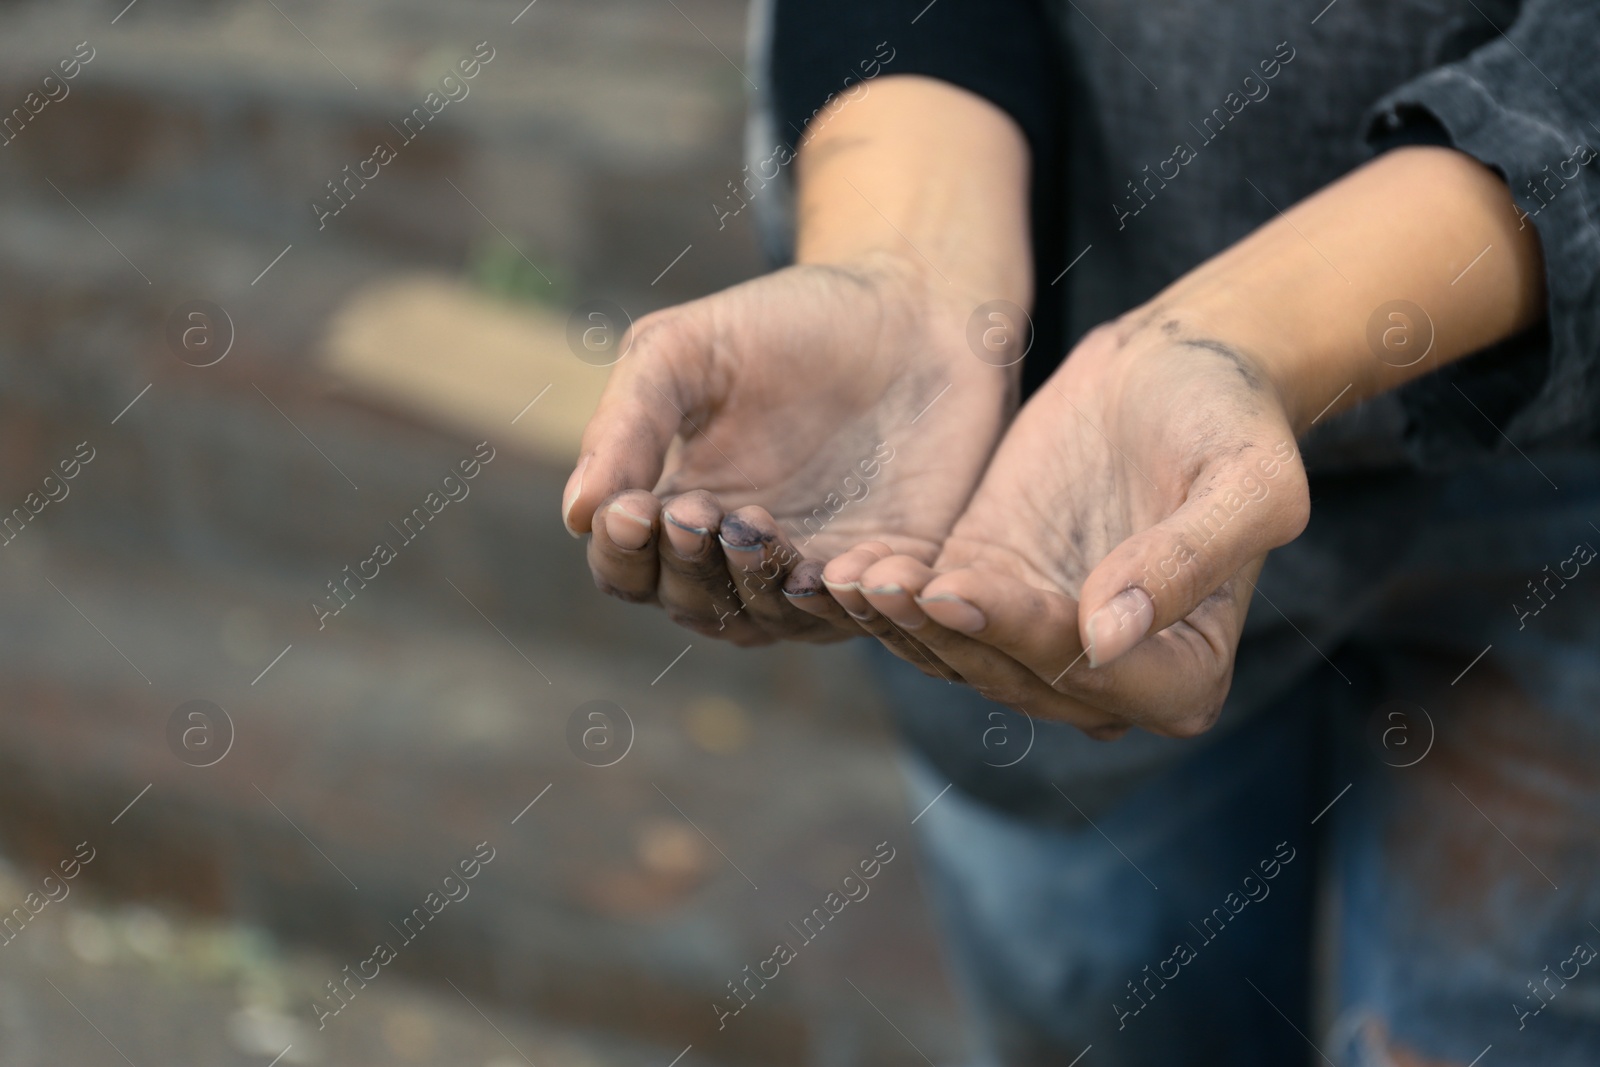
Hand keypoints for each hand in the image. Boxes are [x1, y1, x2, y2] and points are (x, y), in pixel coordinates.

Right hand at [562, 252, 1015, 645]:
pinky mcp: (890, 568)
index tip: (634, 507)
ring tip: (754, 525)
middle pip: (692, 606)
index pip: (629, 568)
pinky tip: (838, 566)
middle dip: (688, 567)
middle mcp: (741, 555)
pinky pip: (861, 612)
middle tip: (698, 512)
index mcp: (680, 507)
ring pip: (767, 619)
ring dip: (754, 585)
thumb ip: (629, 423)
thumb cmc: (787, 322)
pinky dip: (844, 600)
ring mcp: (815, 567)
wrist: (913, 304)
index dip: (624, 551)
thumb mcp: (687, 350)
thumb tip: (577, 514)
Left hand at [795, 316, 1309, 735]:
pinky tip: (844, 566)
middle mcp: (1104, 676)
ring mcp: (1037, 635)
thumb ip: (1188, 561)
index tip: (960, 592)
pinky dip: (890, 596)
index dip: (1024, 638)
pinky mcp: (986, 586)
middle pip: (1013, 674)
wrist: (1179, 363)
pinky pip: (931, 610)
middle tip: (881, 585)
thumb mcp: (1246, 482)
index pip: (1094, 676)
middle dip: (943, 634)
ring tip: (851, 577)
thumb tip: (1106, 641)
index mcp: (1183, 674)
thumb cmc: (1232, 419)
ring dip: (902, 623)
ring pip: (959, 652)